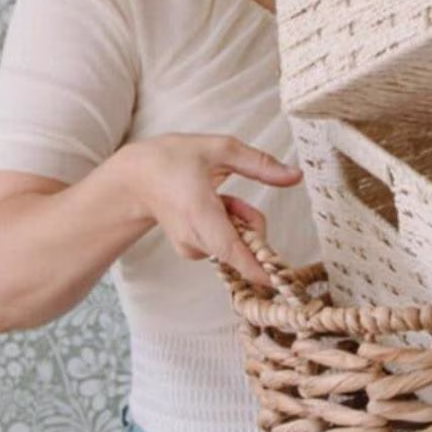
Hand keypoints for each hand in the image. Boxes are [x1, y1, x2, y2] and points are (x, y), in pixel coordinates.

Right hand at [118, 134, 302, 287]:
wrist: (135, 177)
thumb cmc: (173, 159)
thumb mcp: (219, 148)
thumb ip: (260, 164)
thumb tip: (295, 176)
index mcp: (200, 212)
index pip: (233, 252)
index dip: (258, 270)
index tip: (279, 283)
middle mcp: (194, 237)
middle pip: (243, 247)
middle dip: (251, 224)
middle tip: (232, 198)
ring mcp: (191, 248)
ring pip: (236, 245)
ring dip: (238, 223)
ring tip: (216, 198)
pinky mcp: (191, 251)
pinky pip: (224, 245)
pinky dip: (226, 228)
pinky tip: (209, 209)